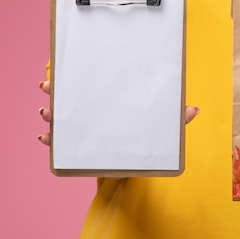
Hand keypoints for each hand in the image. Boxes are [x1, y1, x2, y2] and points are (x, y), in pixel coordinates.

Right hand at [37, 80, 199, 145]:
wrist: (139, 168)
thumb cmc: (147, 140)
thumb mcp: (161, 128)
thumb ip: (175, 119)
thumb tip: (195, 110)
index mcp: (108, 103)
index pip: (88, 85)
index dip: (73, 77)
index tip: (62, 71)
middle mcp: (93, 115)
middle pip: (69, 99)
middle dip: (55, 92)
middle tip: (49, 87)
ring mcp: (84, 132)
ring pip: (60, 119)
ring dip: (50, 114)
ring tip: (47, 112)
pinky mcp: (80, 151)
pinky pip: (60, 145)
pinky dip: (50, 141)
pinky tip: (44, 137)